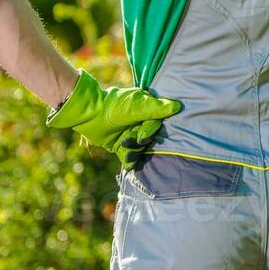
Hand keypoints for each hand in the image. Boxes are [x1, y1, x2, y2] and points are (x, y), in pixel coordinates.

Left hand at [46, 71, 181, 168]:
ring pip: (140, 148)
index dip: (150, 131)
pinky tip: (128, 163)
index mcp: (146, 110)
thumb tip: (179, 106)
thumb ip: (157, 109)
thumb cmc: (114, 106)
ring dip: (134, 151)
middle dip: (141, 142)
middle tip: (130, 140)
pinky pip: (129, 156)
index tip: (142, 135)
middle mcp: (139, 122)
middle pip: (149, 138)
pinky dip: (129, 160)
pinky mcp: (119, 145)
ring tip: (124, 147)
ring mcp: (129, 134)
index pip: (156, 124)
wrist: (89, 114)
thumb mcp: (137, 106)